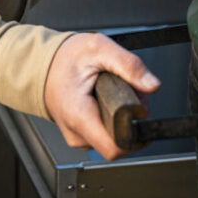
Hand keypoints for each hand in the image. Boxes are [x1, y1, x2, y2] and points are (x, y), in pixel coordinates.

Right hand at [43, 32, 160, 160]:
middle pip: (120, 141)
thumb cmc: (66, 57)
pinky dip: (116, 117)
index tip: (140, 112)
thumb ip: (129, 65)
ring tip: (118, 91)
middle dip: (134, 118)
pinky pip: (107, 134)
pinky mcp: (83, 135)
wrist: (45, 64)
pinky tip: (111, 99)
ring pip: (115, 138)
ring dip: (126, 117)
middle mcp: (77, 133)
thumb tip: (152, 85)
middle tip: (130, 91)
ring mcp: (79, 137)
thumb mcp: (100, 48)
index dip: (135, 133)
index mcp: (79, 116)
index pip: (114, 148)